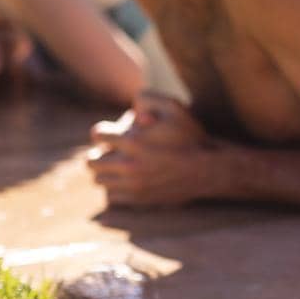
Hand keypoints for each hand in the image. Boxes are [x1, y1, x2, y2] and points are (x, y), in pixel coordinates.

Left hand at [87, 93, 211, 206]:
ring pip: (100, 180)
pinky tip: (125, 182)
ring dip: (105, 173)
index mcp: (133, 141)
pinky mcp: (138, 199)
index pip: (98, 134)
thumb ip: (150, 98)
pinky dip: (115, 189)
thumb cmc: (192, 139)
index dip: (102, 132)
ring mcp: (132, 184)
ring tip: (115, 168)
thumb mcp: (176, 109)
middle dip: (97, 154)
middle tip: (106, 153)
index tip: (108, 134)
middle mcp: (129, 164)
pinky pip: (112, 196)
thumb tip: (131, 105)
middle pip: (92, 161)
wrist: (207, 171)